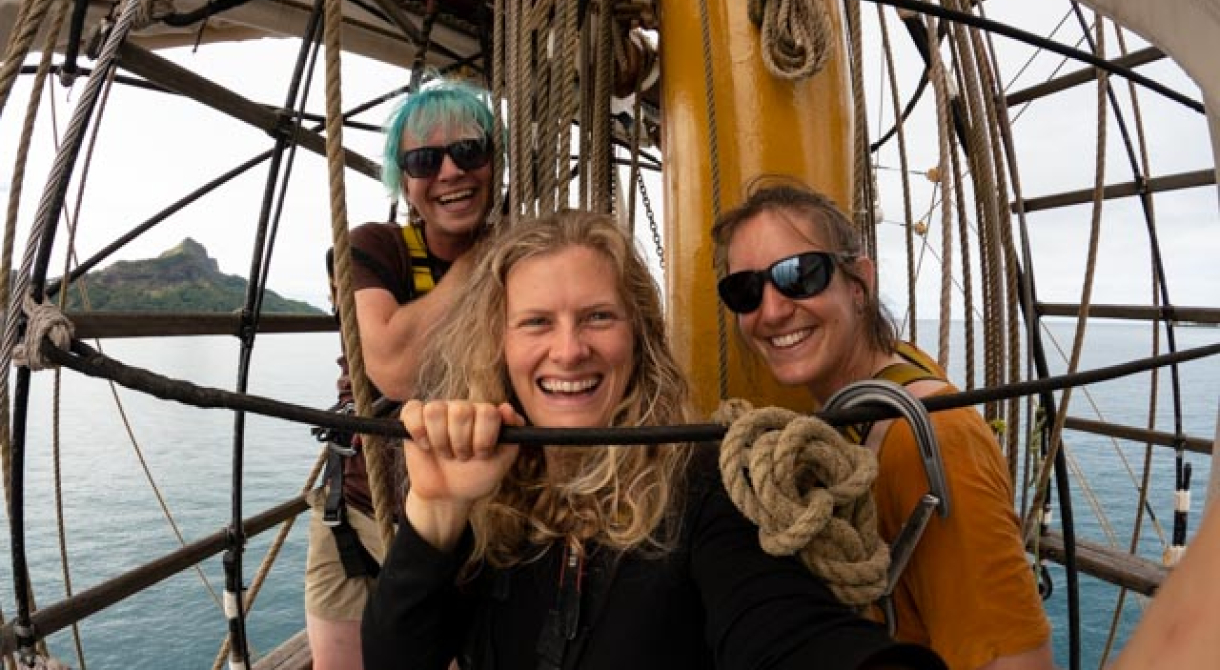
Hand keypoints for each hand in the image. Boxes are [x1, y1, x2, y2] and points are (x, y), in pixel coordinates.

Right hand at [400, 399, 522, 505]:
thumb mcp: (502, 460)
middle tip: (461, 457)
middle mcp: (461, 408)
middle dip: (461, 443)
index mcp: (483, 414)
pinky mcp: (413, 418)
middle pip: (461, 411)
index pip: (487, 412)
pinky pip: (412, 411)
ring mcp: (437, 411)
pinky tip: (425, 446)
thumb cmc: (477, 476)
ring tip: (445, 454)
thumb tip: (506, 408)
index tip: (482, 455)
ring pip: (435, 410)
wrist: (448, 495)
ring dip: (440, 441)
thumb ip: (512, 433)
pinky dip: (418, 432)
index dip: (484, 438)